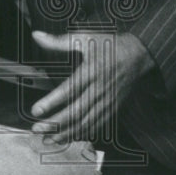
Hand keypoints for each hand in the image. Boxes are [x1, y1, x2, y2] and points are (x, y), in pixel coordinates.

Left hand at [30, 30, 154, 144]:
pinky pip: (98, 124)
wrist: (140, 54)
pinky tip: (70, 137)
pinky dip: (83, 133)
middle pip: (76, 111)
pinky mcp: (113, 107)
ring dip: (67, 133)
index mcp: (92, 71)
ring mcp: (108, 100)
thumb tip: (37, 35)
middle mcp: (100, 88)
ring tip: (49, 139)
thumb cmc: (111, 45)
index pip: (69, 90)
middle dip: (56, 123)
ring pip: (86, 122)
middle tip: (37, 129)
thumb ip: (59, 40)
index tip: (35, 110)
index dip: (51, 102)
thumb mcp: (85, 37)